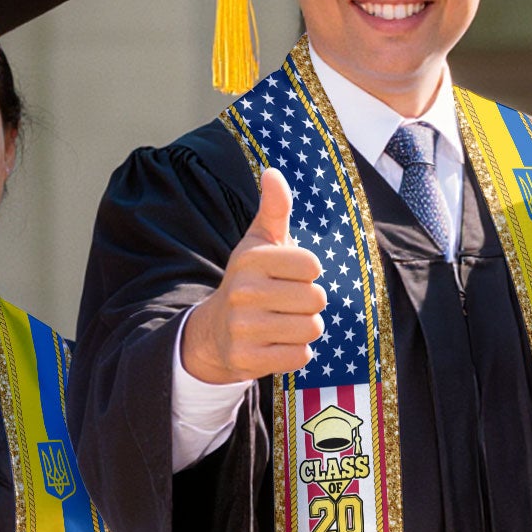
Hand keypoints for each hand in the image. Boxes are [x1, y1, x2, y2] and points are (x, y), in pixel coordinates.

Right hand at [179, 168, 327, 383]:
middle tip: (286, 302)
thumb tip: (273, 172)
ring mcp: (243, 328)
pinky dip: (296, 352)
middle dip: (309, 302)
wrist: (215, 331)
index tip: (287, 275)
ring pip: (311, 328)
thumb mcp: (259, 243)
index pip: (312, 265)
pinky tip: (276, 343)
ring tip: (283, 322)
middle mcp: (244, 291)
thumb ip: (274, 209)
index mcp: (251, 259)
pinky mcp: (247, 359)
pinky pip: (300, 356)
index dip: (307, 272)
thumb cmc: (250, 280)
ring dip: (305, 328)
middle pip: (316, 299)